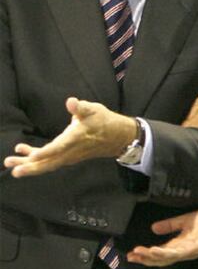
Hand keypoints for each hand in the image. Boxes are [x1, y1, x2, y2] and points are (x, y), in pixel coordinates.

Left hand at [3, 97, 136, 177]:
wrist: (117, 137)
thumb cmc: (104, 121)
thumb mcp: (95, 109)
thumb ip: (81, 107)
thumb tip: (71, 101)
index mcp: (77, 138)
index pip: (60, 147)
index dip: (46, 152)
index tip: (32, 156)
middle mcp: (71, 151)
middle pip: (49, 163)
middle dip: (31, 166)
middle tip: (12, 167)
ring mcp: (69, 156)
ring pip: (47, 164)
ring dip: (29, 165)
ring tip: (10, 161)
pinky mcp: (67, 156)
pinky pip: (50, 161)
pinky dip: (36, 159)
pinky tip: (24, 152)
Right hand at [127, 209, 197, 266]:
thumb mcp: (184, 221)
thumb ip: (170, 225)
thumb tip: (153, 227)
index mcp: (178, 245)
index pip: (159, 252)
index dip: (145, 254)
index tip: (131, 253)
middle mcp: (182, 251)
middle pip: (160, 259)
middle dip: (145, 259)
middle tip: (130, 256)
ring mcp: (188, 251)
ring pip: (167, 258)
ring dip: (152, 256)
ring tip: (139, 253)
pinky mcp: (195, 248)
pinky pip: (179, 252)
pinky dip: (166, 253)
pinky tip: (156, 249)